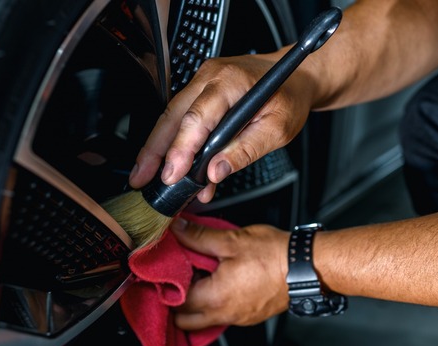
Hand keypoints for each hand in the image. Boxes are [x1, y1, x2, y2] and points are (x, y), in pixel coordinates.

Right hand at [128, 52, 314, 202]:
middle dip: (153, 150)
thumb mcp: (278, 128)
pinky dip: (176, 143)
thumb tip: (215, 171)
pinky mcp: (201, 91)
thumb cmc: (289, 96)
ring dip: (159, 149)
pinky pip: (182, 117)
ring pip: (171, 117)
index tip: (172, 175)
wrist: (296, 77)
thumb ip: (246, 150)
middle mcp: (210, 76)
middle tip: (141, 178)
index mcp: (230, 81)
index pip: (196, 118)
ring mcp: (202, 81)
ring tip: (148, 177)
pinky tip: (174, 167)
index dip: (180, 150)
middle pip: (172, 116)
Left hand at [170, 216, 290, 329]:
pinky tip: (219, 284)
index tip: (164, 270)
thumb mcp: (231, 240)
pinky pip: (222, 317)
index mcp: (214, 298)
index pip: (174, 301)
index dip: (165, 285)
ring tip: (197, 280)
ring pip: (203, 321)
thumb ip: (199, 236)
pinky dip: (214, 305)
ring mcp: (238, 318)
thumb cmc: (275, 256)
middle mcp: (224, 314)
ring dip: (195, 305)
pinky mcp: (250, 316)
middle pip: (184, 320)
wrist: (307, 267)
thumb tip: (178, 229)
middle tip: (176, 278)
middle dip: (175, 302)